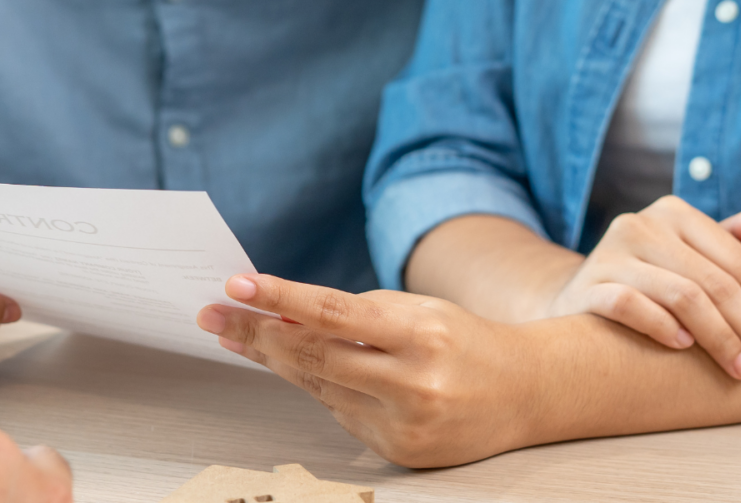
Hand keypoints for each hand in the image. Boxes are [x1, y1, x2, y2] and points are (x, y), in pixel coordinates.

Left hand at [197, 275, 533, 467]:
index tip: (237, 286)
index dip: (280, 299)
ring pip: (319, 388)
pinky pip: (341, 415)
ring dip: (275, 360)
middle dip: (258, 333)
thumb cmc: (462, 339)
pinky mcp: (399, 453)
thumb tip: (281, 313)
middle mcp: (414, 383)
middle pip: (316, 356)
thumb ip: (352, 312)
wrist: (526, 392)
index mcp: (422, 334)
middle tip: (214, 315)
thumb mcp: (415, 309)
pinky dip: (323, 389)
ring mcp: (406, 424)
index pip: (335, 313)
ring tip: (240, 335)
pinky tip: (305, 369)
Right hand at [546, 197, 740, 383]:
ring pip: (682, 295)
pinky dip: (662, 327)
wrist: (577, 297)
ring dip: (720, 339)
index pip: (739, 261)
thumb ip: (740, 236)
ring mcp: (610, 254)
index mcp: (675, 213)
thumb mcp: (695, 252)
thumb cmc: (651, 277)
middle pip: (716, 283)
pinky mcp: (587, 285)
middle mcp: (641, 225)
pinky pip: (629, 305)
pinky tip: (683, 348)